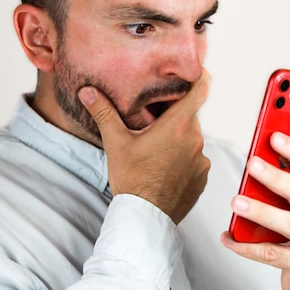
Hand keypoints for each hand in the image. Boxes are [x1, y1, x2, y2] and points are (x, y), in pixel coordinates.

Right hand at [78, 70, 210, 224]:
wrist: (145, 217)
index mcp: (178, 125)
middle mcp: (195, 140)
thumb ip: (104, 113)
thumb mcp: (116, 143)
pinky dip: (183, 159)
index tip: (196, 72)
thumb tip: (87, 91)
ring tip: (155, 149)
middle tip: (153, 121)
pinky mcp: (202, 177)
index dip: (199, 78)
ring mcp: (201, 160)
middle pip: (190, 116)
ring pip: (191, 139)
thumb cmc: (132, 179)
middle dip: (174, 115)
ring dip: (178, 139)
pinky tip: (164, 167)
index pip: (200, 90)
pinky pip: (195, 159)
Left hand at [221, 132, 289, 289]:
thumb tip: (259, 165)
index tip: (275, 137)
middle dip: (276, 177)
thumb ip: (288, 191)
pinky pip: (272, 254)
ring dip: (261, 211)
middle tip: (252, 164)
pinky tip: (229, 238)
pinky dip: (247, 246)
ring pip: (289, 224)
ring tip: (237, 202)